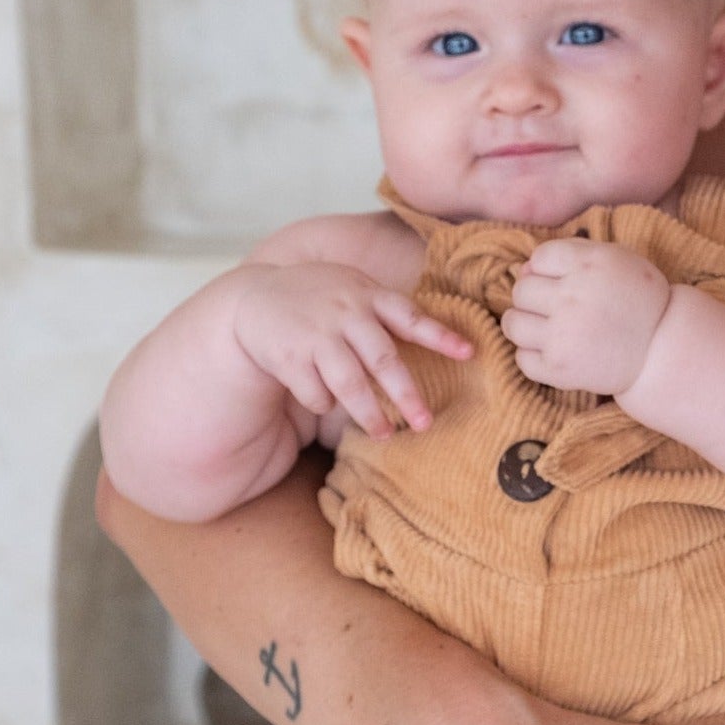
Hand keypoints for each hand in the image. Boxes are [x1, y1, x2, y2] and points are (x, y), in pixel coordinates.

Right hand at [233, 261, 470, 437]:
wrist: (255, 298)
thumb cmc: (320, 299)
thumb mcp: (354, 291)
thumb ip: (388, 312)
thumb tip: (446, 342)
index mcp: (368, 295)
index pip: (410, 316)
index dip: (440, 335)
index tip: (469, 354)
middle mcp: (345, 312)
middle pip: (382, 359)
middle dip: (405, 394)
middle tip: (424, 423)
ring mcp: (316, 335)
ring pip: (349, 383)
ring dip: (369, 413)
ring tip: (385, 433)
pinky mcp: (288, 357)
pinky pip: (316, 393)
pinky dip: (323, 404)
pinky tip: (322, 399)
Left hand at [501, 239, 670, 394]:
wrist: (661, 349)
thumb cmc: (637, 299)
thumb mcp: (615, 259)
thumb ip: (572, 252)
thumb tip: (523, 269)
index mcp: (588, 264)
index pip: (538, 258)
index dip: (546, 270)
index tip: (565, 283)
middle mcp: (572, 297)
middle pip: (521, 290)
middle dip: (535, 297)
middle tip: (557, 309)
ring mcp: (563, 335)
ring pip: (512, 323)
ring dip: (524, 325)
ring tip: (547, 329)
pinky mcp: (559, 368)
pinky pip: (522, 358)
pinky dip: (533, 355)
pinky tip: (554, 351)